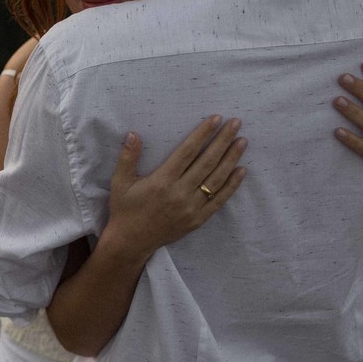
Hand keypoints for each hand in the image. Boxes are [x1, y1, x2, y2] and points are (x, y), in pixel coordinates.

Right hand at [101, 116, 246, 262]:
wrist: (131, 242)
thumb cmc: (125, 209)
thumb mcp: (120, 182)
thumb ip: (127, 157)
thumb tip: (133, 134)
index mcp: (162, 181)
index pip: (188, 152)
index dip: (203, 134)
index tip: (216, 119)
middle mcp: (179, 193)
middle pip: (207, 162)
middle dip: (223, 141)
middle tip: (236, 123)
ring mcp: (191, 207)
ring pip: (216, 179)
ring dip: (231, 159)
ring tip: (242, 142)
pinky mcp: (197, 219)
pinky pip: (219, 200)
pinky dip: (232, 185)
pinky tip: (241, 170)